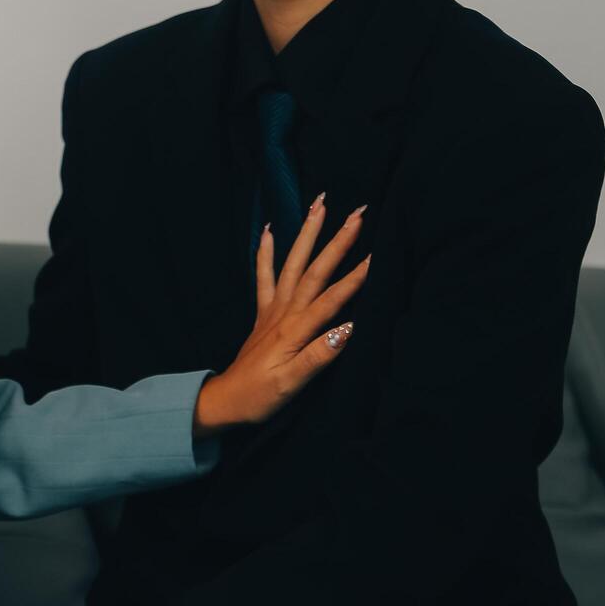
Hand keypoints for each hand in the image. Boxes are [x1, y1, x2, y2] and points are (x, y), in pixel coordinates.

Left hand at [193, 195, 370, 434]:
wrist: (225, 400)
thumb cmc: (260, 397)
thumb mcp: (291, 384)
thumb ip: (318, 356)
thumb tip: (347, 330)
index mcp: (296, 330)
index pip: (333, 299)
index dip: (357, 277)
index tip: (379, 254)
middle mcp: (284, 314)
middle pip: (315, 271)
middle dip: (338, 241)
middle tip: (358, 213)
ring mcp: (272, 310)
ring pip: (293, 264)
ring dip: (307, 233)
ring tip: (320, 205)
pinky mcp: (263, 314)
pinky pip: (263, 277)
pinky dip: (266, 252)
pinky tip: (270, 231)